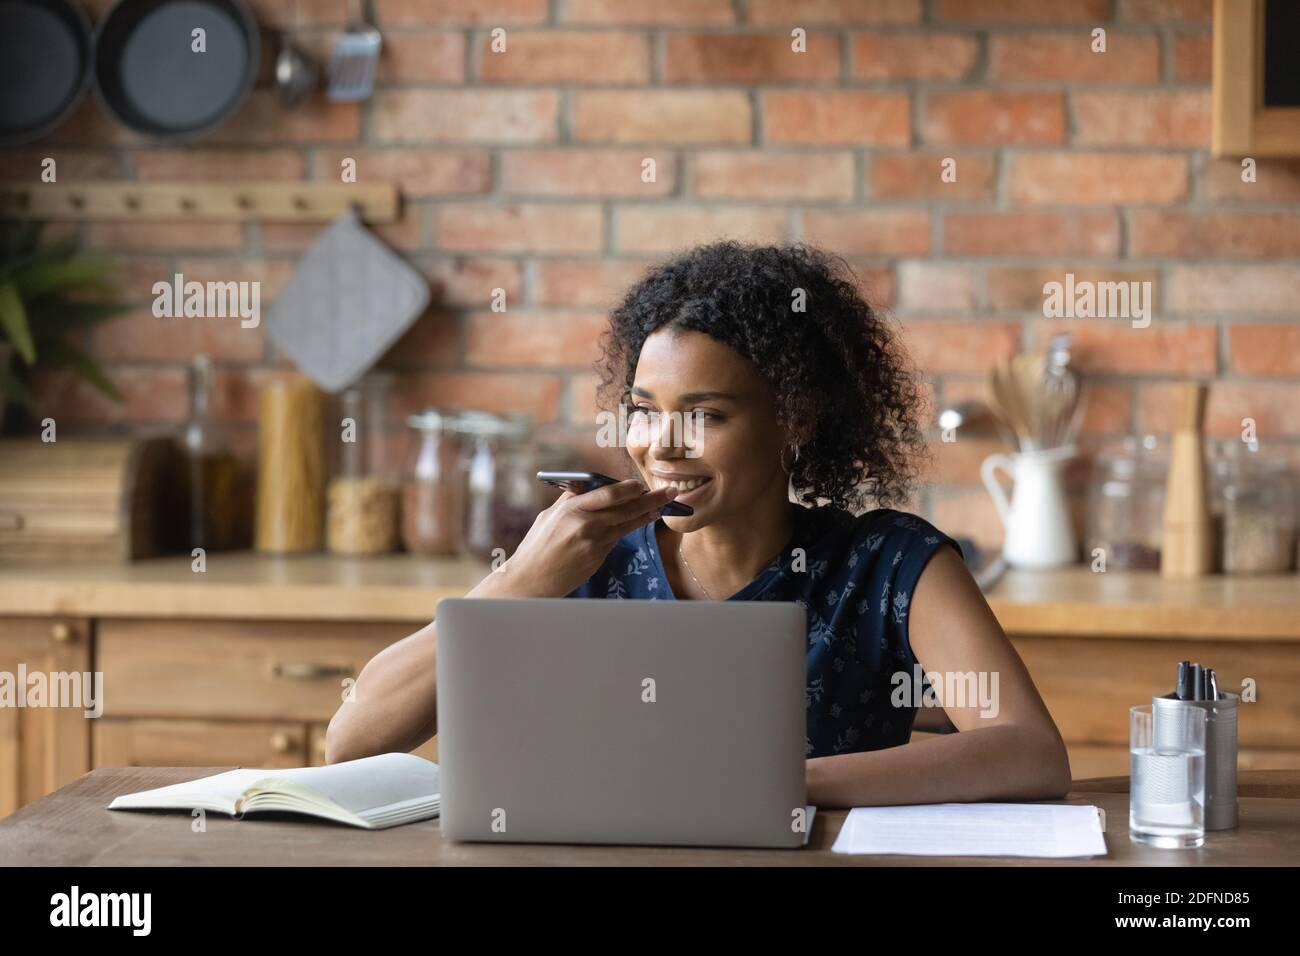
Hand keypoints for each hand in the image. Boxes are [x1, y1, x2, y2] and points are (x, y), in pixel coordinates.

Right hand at [474, 479, 678, 597]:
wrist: (530, 580)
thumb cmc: (536, 547)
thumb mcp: (549, 516)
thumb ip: (571, 501)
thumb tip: (589, 487)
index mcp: (571, 510)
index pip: (608, 494)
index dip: (629, 489)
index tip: (641, 484)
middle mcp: (586, 525)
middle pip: (626, 509)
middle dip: (651, 500)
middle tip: (670, 492)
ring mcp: (594, 543)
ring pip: (627, 525)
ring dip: (646, 515)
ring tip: (661, 507)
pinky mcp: (598, 557)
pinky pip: (616, 539)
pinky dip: (628, 529)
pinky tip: (640, 522)